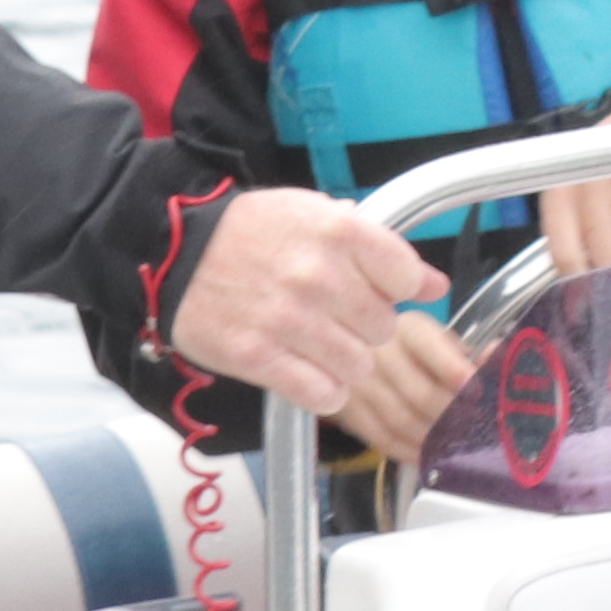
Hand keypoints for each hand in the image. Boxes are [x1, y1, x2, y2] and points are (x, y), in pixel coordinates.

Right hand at [169, 189, 433, 423]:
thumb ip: (379, 248)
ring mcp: (287, 319)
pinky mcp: (257, 356)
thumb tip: (435, 285)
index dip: (395, 289)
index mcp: (337, 230)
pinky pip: (322, 394)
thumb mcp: (316, 216)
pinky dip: (323, 390)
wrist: (175, 252)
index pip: (405, 277)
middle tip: (339, 318)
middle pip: (384, 328)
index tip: (376, 289)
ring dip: (347, 364)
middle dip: (367, 328)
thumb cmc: (252, 233)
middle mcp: (317, 274)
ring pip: (359, 367)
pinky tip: (308, 371)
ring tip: (321, 347)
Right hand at [348, 311, 476, 458]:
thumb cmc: (409, 350)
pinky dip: (409, 451)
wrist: (351, 354)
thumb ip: (466, 353)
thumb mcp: (436, 341)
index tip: (475, 389)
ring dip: (433, 439)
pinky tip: (428, 455)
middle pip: (418, 393)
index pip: (428, 346)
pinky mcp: (350, 411)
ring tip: (456, 447)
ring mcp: (359, 384)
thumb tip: (497, 357)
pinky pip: (382, 438)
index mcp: (407, 329)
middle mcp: (379, 354)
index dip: (452, 368)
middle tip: (474, 429)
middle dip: (451, 416)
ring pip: (402, 421)